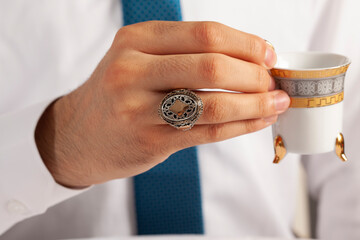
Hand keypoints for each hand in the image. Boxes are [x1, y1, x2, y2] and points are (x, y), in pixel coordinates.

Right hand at [35, 21, 289, 187]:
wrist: (78, 135)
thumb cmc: (117, 94)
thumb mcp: (138, 59)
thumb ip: (184, 54)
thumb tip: (248, 57)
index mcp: (135, 41)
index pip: (204, 34)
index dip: (245, 44)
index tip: (268, 54)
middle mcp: (133, 71)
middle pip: (212, 66)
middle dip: (254, 75)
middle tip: (273, 82)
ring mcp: (139, 109)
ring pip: (213, 105)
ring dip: (254, 104)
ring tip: (276, 103)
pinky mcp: (150, 141)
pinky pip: (207, 133)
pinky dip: (241, 127)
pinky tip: (258, 121)